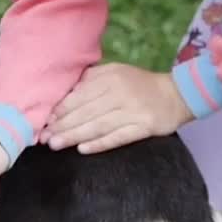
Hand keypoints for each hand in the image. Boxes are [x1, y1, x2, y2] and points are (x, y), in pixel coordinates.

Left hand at [38, 63, 192, 153]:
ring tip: (56, 144)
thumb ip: (91, 79)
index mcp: (109, 77)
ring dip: (74, 136)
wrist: (177, 94)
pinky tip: (83, 149)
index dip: (60, 110)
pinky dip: (100, 143)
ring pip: (97, 125)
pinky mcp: (145, 126)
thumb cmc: (139, 84)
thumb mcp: (115, 72)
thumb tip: (65, 94)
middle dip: (62, 126)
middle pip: (85, 112)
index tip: (45, 121)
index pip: (79, 96)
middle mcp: (119, 93)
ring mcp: (133, 110)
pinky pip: (119, 137)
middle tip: (44, 138)